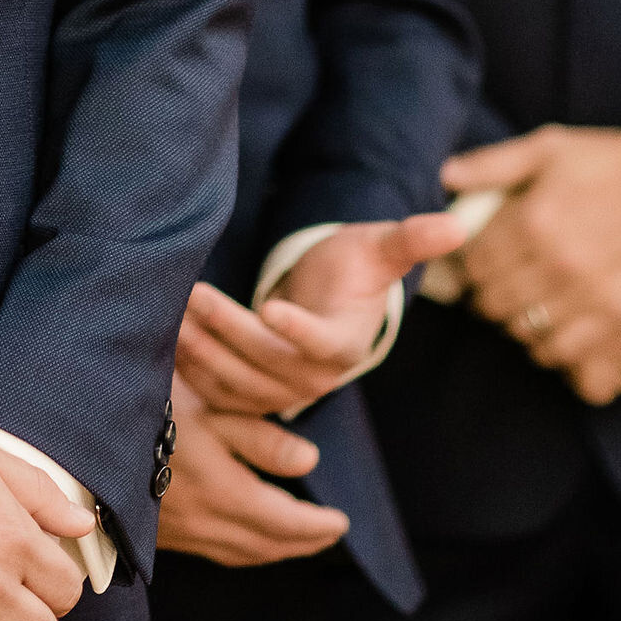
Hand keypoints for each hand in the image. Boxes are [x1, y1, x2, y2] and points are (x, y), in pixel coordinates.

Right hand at [154, 373, 348, 566]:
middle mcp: (203, 522)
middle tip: (328, 533)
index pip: (283, 522)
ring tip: (296, 538)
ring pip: (240, 554)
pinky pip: (214, 550)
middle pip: (265, 546)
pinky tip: (245, 534)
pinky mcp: (158, 532)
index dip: (316, 526)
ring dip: (274, 549)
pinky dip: (243, 548)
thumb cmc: (150, 405)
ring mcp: (178, 532)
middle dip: (302, 543)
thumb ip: (260, 438)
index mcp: (222, 492)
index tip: (341, 521)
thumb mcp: (209, 407)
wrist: (83, 430)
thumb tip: (310, 462)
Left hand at [175, 212, 465, 414]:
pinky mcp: (248, 394)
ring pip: (236, 382)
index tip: (270, 306)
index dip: (298, 330)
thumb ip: (410, 240)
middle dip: (228, 331)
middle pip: (266, 363)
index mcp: (343, 344)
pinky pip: (217, 392)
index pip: (321, 345)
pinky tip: (165, 335)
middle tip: (194, 296)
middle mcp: (312, 377)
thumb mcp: (379, 248)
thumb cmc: (352, 268)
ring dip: (201, 350)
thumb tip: (456, 226)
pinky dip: (191, 368)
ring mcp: (278, 391)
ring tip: (172, 312)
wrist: (327, 302)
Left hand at [446, 126, 620, 369]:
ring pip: (526, 331)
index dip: (469, 265)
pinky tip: (551, 327)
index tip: (475, 261)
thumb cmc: (609, 161)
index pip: (476, 264)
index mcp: (534, 220)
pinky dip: (550, 345)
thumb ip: (491, 165)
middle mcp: (558, 263)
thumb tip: (445, 176)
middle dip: (487, 295)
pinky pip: (567, 350)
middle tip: (495, 285)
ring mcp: (591, 294)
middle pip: (495, 302)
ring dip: (516, 322)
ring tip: (521, 305)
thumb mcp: (548, 148)